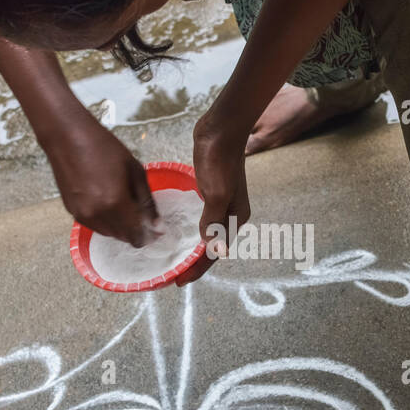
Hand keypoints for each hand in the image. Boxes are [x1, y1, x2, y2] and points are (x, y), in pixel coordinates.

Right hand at [44, 111, 158, 246]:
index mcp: (115, 203)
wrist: (68, 137)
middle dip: (136, 230)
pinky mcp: (72, 211)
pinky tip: (109, 203)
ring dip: (120, 226)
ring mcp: (82, 215)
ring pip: (109, 233)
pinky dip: (106, 220)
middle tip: (144, 215)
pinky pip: (95, 225)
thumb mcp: (135, 170)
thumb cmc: (103, 148)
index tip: (156, 229)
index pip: (136, 237)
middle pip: (123, 237)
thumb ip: (147, 201)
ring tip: (125, 205)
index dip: (149, 236)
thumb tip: (157, 225)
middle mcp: (97, 214)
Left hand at [174, 108, 249, 286]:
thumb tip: (214, 250)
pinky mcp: (211, 192)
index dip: (197, 269)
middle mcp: (232, 214)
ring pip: (206, 234)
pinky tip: (178, 233)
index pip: (216, 253)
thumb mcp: (215, 192)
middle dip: (194, 263)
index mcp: (236, 218)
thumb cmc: (220, 159)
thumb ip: (213, 220)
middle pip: (212, 247)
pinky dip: (191, 231)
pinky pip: (201, 219)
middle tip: (173, 276)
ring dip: (192, 248)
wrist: (221, 128)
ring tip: (174, 259)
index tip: (178, 281)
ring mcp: (222, 203)